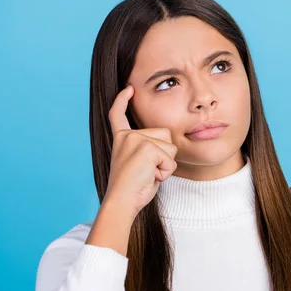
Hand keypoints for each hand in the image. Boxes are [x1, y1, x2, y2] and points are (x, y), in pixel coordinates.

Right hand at [103, 84, 177, 216]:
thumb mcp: (139, 164)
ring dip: (166, 164)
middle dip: (165, 155)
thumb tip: (166, 144)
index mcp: (122, 139)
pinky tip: (150, 177)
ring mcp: (136, 139)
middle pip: (165, 135)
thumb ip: (149, 150)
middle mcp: (127, 136)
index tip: (129, 89)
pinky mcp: (146, 147)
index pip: (119, 115)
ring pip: (171, 147)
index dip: (122, 101)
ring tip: (148, 174)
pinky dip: (165, 172)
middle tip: (147, 171)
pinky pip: (170, 159)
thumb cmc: (132, 189)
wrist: (122, 201)